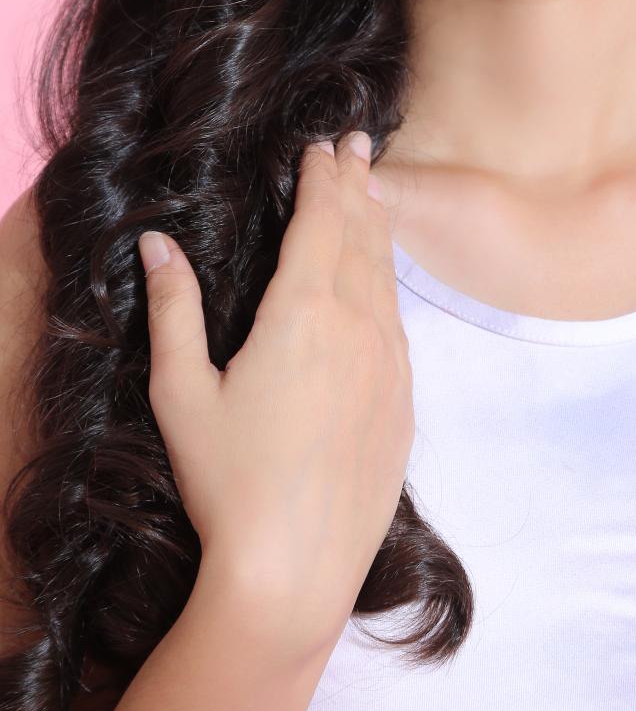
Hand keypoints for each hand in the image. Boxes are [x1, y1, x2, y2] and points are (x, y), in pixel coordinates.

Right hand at [138, 131, 413, 661]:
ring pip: (384, 275)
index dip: (323, 178)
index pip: (320, 221)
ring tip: (373, 192)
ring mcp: (389, 363)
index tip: (325, 145)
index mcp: (302, 312)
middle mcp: (357, 325)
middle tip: (360, 143)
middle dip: (357, 184)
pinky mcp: (404, 400)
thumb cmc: (228, 481)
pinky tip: (380, 279)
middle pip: (360, 236)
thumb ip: (173, 310)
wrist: (296, 567)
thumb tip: (157, 243)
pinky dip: (388, 283)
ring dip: (377, 226)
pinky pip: (397, 322)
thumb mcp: (182, 391)